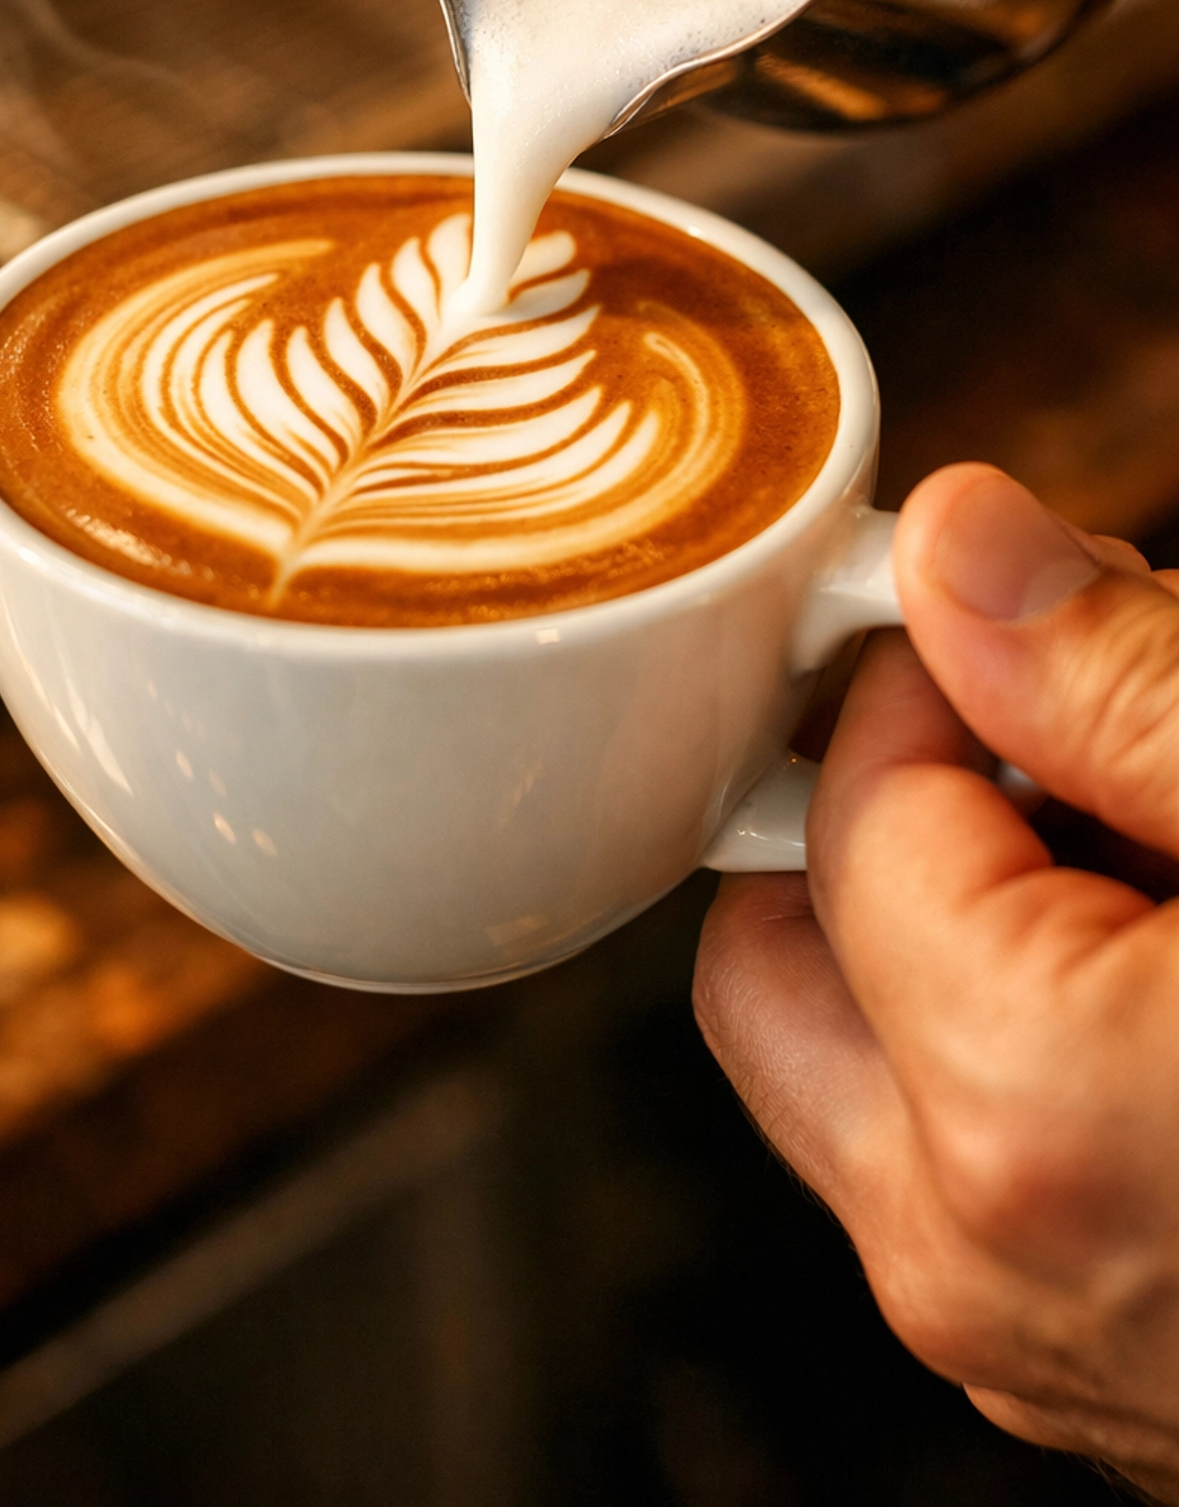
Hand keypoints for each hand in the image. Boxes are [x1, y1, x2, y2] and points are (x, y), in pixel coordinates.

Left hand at [694, 464, 1178, 1499]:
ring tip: (1161, 842)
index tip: (1046, 613)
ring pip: (858, 1062)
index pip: (852, 805)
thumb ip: (1124, 685)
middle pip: (788, 950)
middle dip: (895, 804)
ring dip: (957, 921)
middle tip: (1071, 725)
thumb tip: (959, 551)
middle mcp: (982, 1257)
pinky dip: (1019, 1041)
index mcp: (1023, 1110)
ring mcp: (1032, 1347)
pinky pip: (964, 1165)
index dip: (939, 670)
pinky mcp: (1096, 1378)